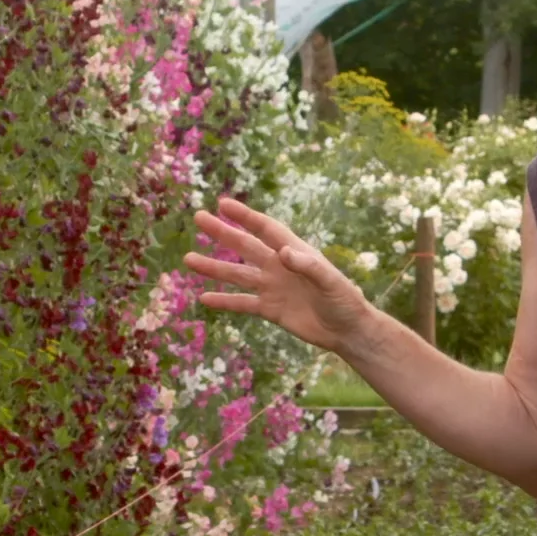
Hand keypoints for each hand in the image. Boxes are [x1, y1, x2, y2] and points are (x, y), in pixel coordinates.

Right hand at [183, 196, 374, 354]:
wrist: (347, 331)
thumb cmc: (345, 300)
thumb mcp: (331, 282)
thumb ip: (308, 266)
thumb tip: (282, 253)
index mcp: (294, 251)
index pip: (265, 228)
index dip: (244, 215)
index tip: (222, 204)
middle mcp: (279, 266)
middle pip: (245, 246)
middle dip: (222, 232)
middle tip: (199, 217)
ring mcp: (272, 287)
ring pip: (237, 274)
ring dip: (214, 267)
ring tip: (189, 259)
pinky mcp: (270, 309)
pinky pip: (242, 303)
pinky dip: (224, 301)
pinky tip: (204, 298)